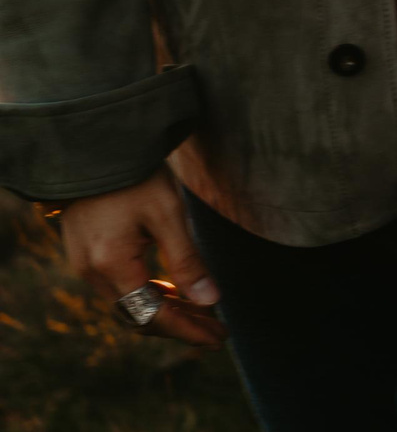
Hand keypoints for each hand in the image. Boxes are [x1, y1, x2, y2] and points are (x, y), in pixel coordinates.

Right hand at [57, 169, 225, 346]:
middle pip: (139, 316)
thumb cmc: (135, 177)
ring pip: (130, 304)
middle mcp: (92, 273)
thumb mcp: (168, 214)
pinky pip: (121, 288)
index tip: (218, 337)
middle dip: (180, 326)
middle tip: (218, 332)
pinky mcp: (88, 255)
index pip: (152, 315)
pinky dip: (150, 295)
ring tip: (205, 316)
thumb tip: (210, 300)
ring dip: (167, 312)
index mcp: (111, 265)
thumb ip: (187, 260)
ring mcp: (86, 265)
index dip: (187, 330)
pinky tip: (176, 293)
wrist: (95, 151)